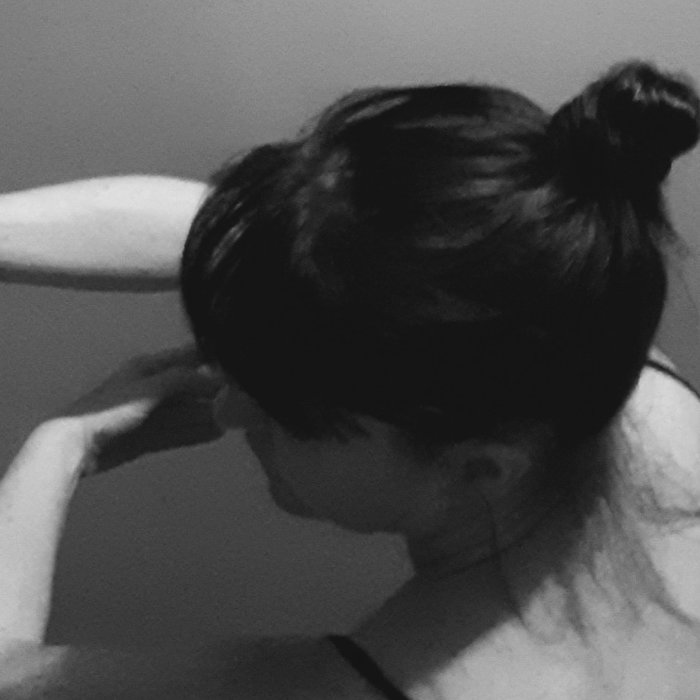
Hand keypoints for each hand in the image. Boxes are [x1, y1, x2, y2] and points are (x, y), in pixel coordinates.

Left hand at [59, 346, 226, 475]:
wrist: (76, 444)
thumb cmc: (112, 409)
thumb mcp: (151, 388)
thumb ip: (183, 380)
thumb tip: (215, 380)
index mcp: (148, 367)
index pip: (186, 357)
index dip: (210, 358)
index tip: (236, 361)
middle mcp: (150, 387)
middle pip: (188, 388)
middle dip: (213, 393)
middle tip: (242, 399)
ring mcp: (149, 414)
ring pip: (185, 412)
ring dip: (207, 415)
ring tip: (234, 420)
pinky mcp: (146, 437)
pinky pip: (177, 432)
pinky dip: (196, 432)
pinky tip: (216, 434)